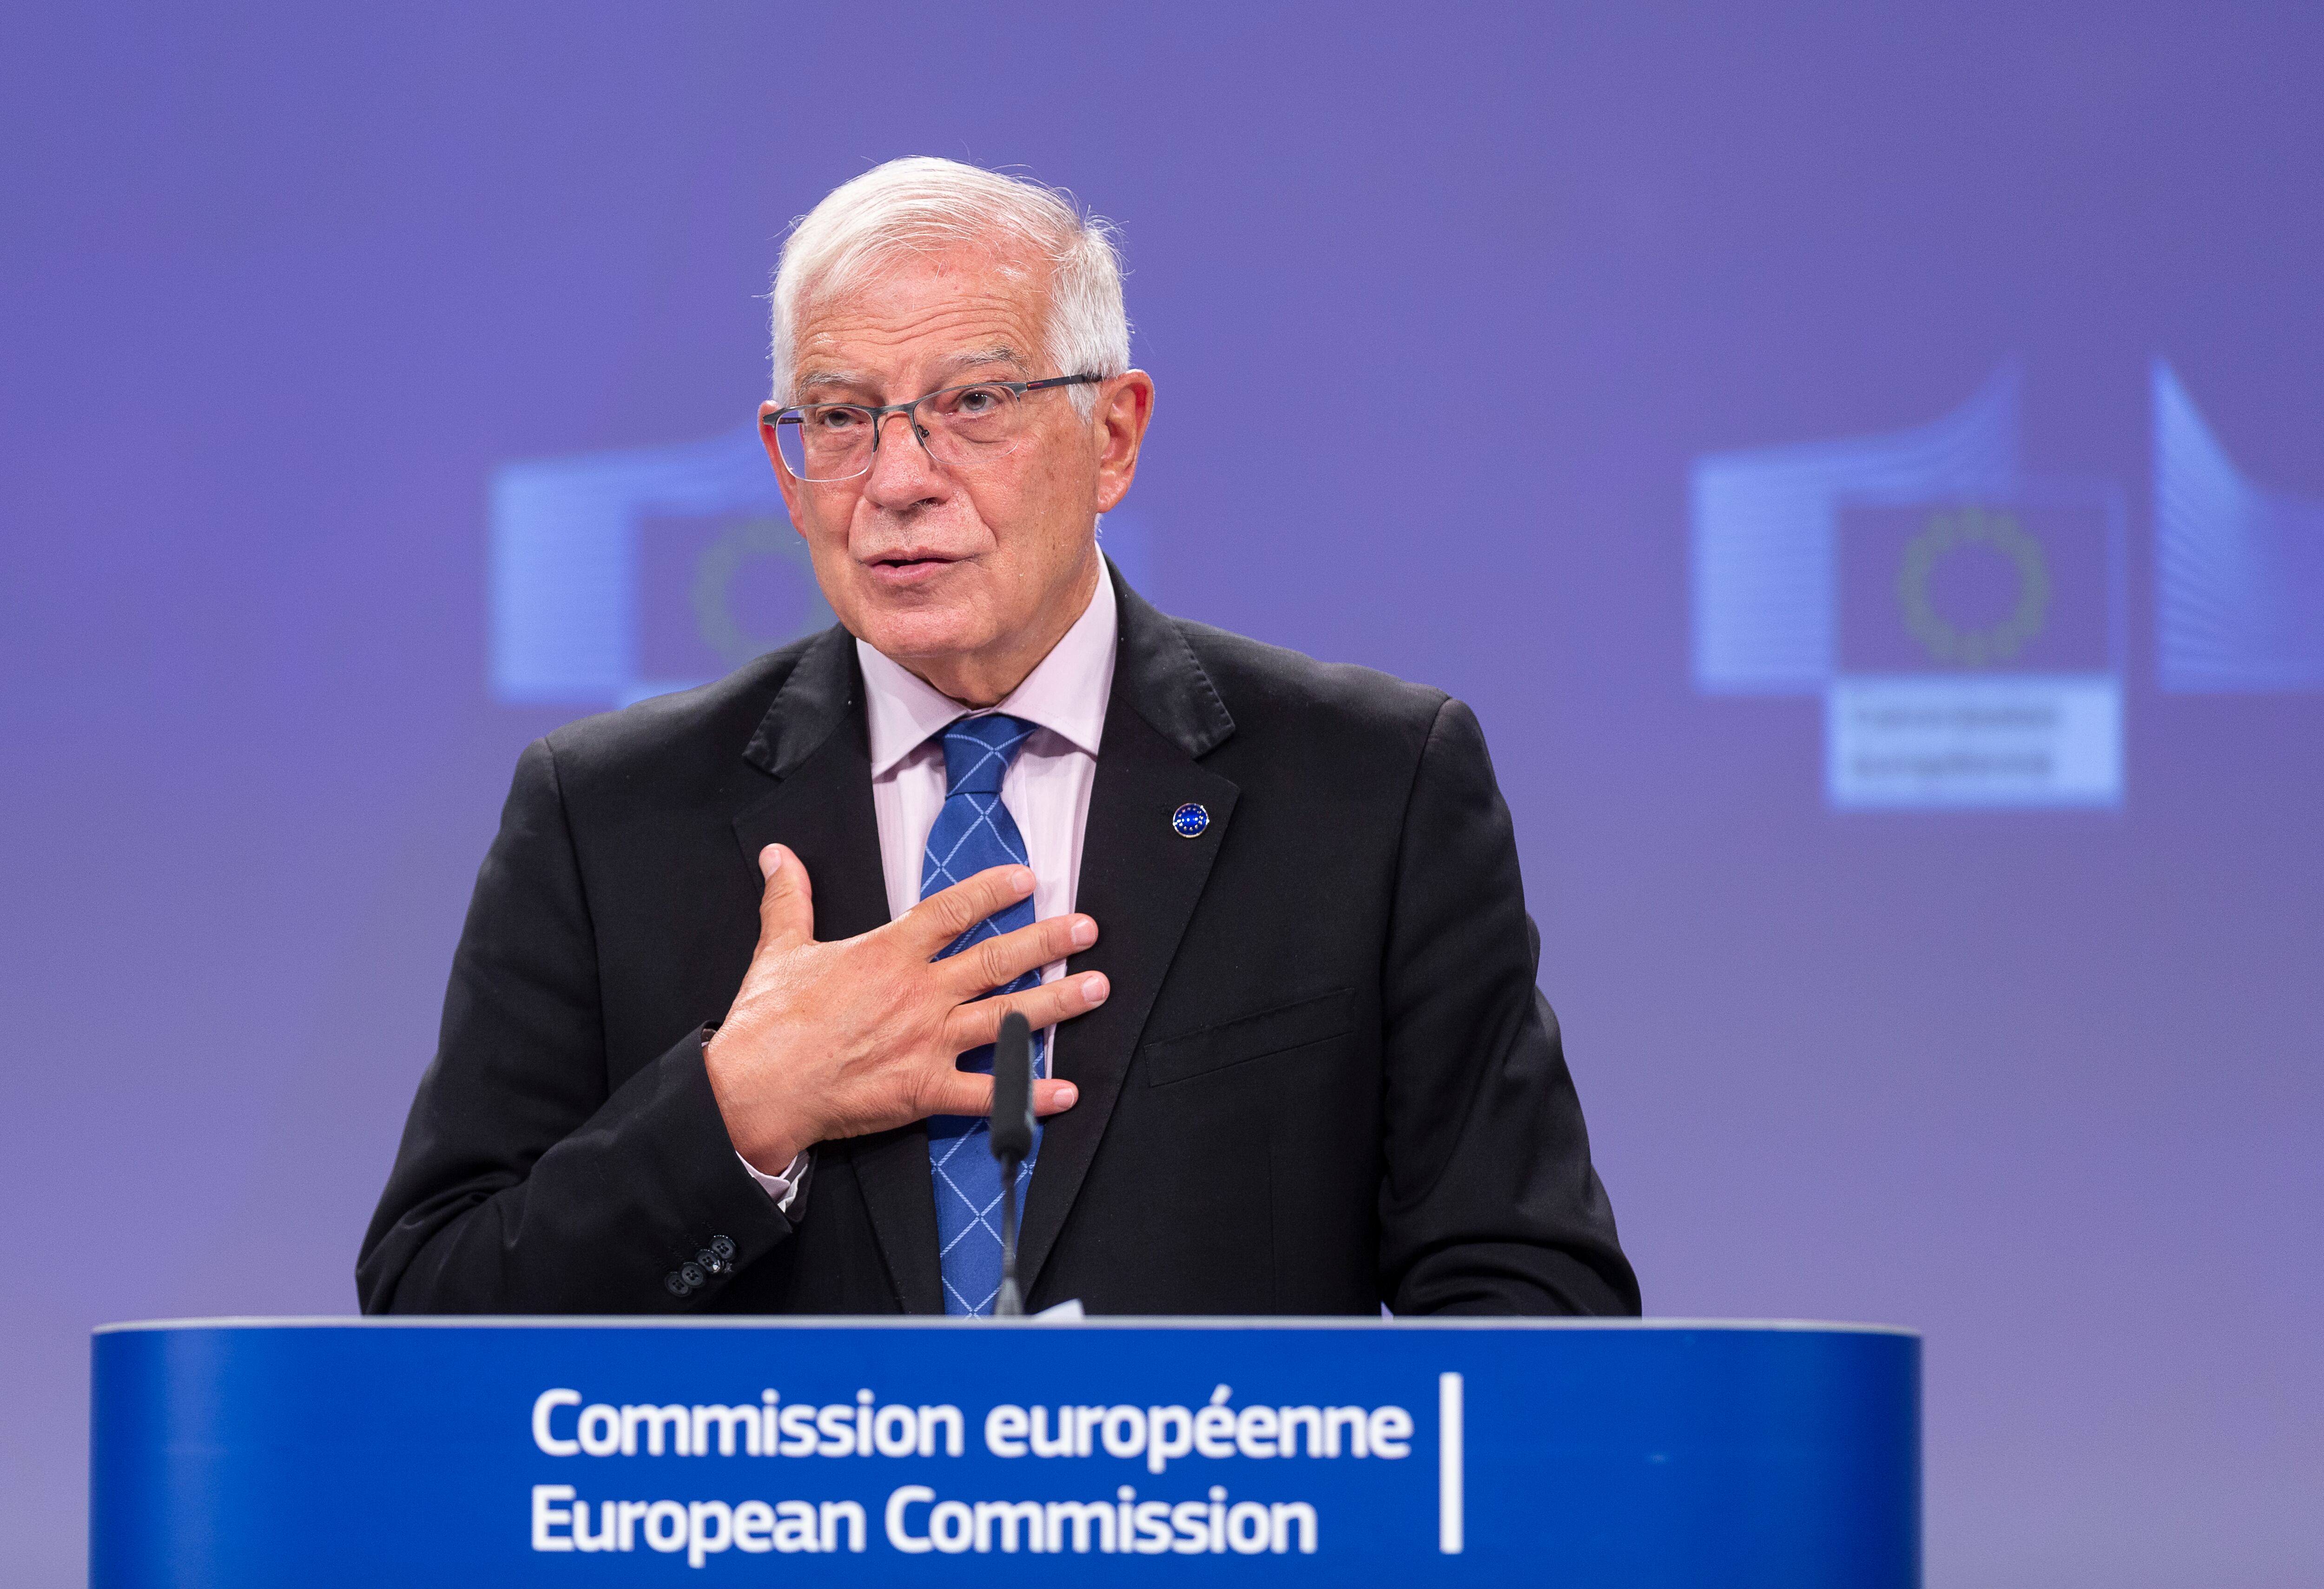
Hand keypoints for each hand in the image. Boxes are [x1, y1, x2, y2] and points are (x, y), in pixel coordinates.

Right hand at [704, 844, 1105, 1172]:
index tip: (1028, 879)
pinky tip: (1064, 1091)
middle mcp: (918, 993)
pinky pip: (988, 1093)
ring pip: (1006, 1018)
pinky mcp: (925, 1089)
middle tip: (1087, 929)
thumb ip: (788, 900)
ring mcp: (927, 1041)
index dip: (993, 892)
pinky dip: (1029, 1094)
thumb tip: (779, 856)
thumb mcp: (778, 949)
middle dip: (1048, 941)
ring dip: (1057, 1004)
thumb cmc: (767, 1023)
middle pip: (997, 960)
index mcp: (887, 954)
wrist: (755, 1088)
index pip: (952, 911)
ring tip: (1096, 988)